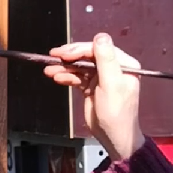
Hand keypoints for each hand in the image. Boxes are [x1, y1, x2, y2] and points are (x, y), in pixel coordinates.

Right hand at [44, 33, 144, 160]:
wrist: (113, 136)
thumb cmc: (117, 113)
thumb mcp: (112, 84)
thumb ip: (106, 60)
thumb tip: (101, 36)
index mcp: (124, 64)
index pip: (98, 49)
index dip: (80, 49)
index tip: (64, 54)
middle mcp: (113, 68)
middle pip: (87, 56)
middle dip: (69, 57)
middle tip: (53, 57)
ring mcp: (102, 77)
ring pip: (80, 66)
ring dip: (64, 67)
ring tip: (49, 70)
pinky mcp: (92, 87)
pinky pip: (77, 77)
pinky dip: (66, 77)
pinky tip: (56, 77)